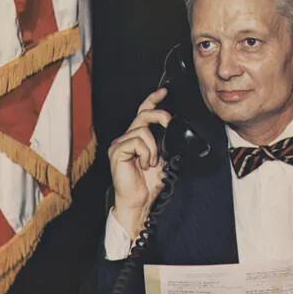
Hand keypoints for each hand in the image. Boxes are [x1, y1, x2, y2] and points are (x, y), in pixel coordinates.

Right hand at [108, 87, 171, 238]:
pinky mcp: (116, 151)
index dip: (152, 100)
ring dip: (153, 148)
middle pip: (143, 115)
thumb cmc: (148, 184)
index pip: (143, 113)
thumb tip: (176, 133)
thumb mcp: (163, 161)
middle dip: (159, 115)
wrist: (139, 201)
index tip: (163, 91)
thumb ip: (165, 145)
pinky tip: (143, 165)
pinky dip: (145, 153)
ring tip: (150, 163)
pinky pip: (137, 142)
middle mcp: (126, 138)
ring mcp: (119, 144)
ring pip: (142, 131)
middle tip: (168, 123)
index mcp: (137, 139)